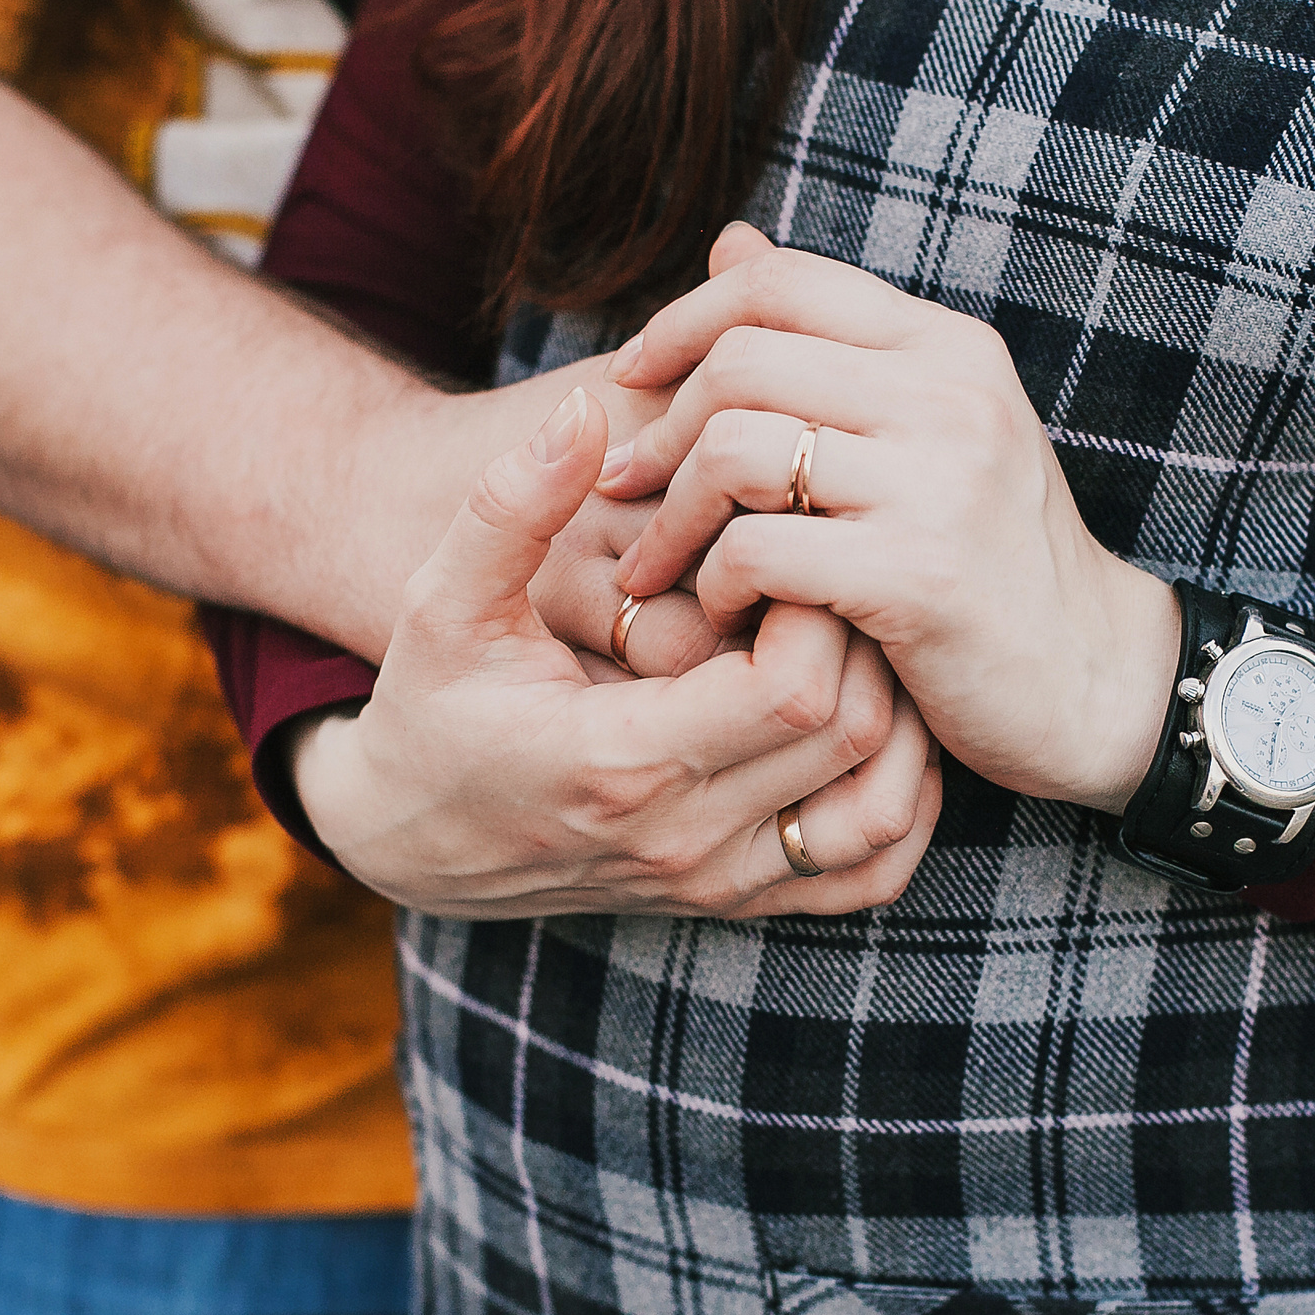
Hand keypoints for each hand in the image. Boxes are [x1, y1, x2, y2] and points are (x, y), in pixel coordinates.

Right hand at [299, 387, 941, 918]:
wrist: (412, 840)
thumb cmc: (432, 708)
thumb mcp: (441, 603)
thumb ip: (509, 508)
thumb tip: (581, 411)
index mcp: (622, 763)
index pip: (794, 690)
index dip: (814, 604)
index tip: (783, 551)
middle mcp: (687, 838)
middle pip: (858, 736)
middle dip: (863, 639)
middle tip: (828, 576)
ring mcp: (722, 882)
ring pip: (887, 808)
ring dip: (899, 717)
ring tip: (852, 640)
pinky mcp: (742, 902)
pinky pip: (874, 869)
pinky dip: (901, 797)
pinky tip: (872, 724)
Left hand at [604, 234, 1178, 813]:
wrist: (1096, 683)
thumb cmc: (991, 563)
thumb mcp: (931, 430)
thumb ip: (833, 345)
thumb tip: (729, 241)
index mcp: (947, 347)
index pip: (779, 280)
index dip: (682, 320)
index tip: (631, 380)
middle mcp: (949, 395)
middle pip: (741, 360)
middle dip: (659, 429)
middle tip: (625, 489)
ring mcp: (939, 482)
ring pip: (736, 448)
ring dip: (671, 516)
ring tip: (657, 565)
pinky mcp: (919, 576)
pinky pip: (758, 549)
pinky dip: (716, 583)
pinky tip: (724, 613)